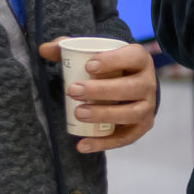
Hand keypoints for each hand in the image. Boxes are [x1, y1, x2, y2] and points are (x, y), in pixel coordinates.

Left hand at [37, 39, 158, 152]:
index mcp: (139, 60)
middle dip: (102, 90)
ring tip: (78, 113)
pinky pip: (126, 138)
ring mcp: (147, 106)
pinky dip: (105, 144)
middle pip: (132, 87)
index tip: (88, 66)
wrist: (131, 86)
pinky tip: (82, 145)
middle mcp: (148, 83)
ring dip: (104, 114)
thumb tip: (44, 50)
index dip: (114, 61)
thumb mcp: (94, 53)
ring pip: (132, 113)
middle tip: (73, 90)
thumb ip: (68, 47)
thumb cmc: (110, 67)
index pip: (133, 56)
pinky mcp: (142, 126)